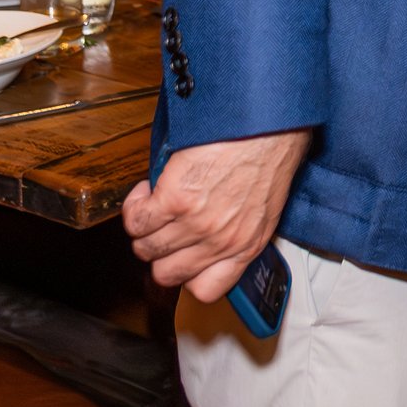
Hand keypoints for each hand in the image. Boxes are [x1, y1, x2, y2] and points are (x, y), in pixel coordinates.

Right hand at [124, 128, 311, 302]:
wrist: (267, 118)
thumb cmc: (272, 147)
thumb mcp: (266, 202)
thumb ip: (241, 224)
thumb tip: (216, 223)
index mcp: (248, 244)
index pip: (207, 289)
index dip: (187, 273)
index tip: (182, 254)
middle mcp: (221, 241)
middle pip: (166, 273)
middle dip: (159, 251)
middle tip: (162, 224)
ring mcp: (197, 222)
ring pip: (146, 248)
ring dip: (143, 227)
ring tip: (153, 202)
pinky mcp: (175, 198)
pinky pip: (136, 220)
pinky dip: (135, 206)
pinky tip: (147, 189)